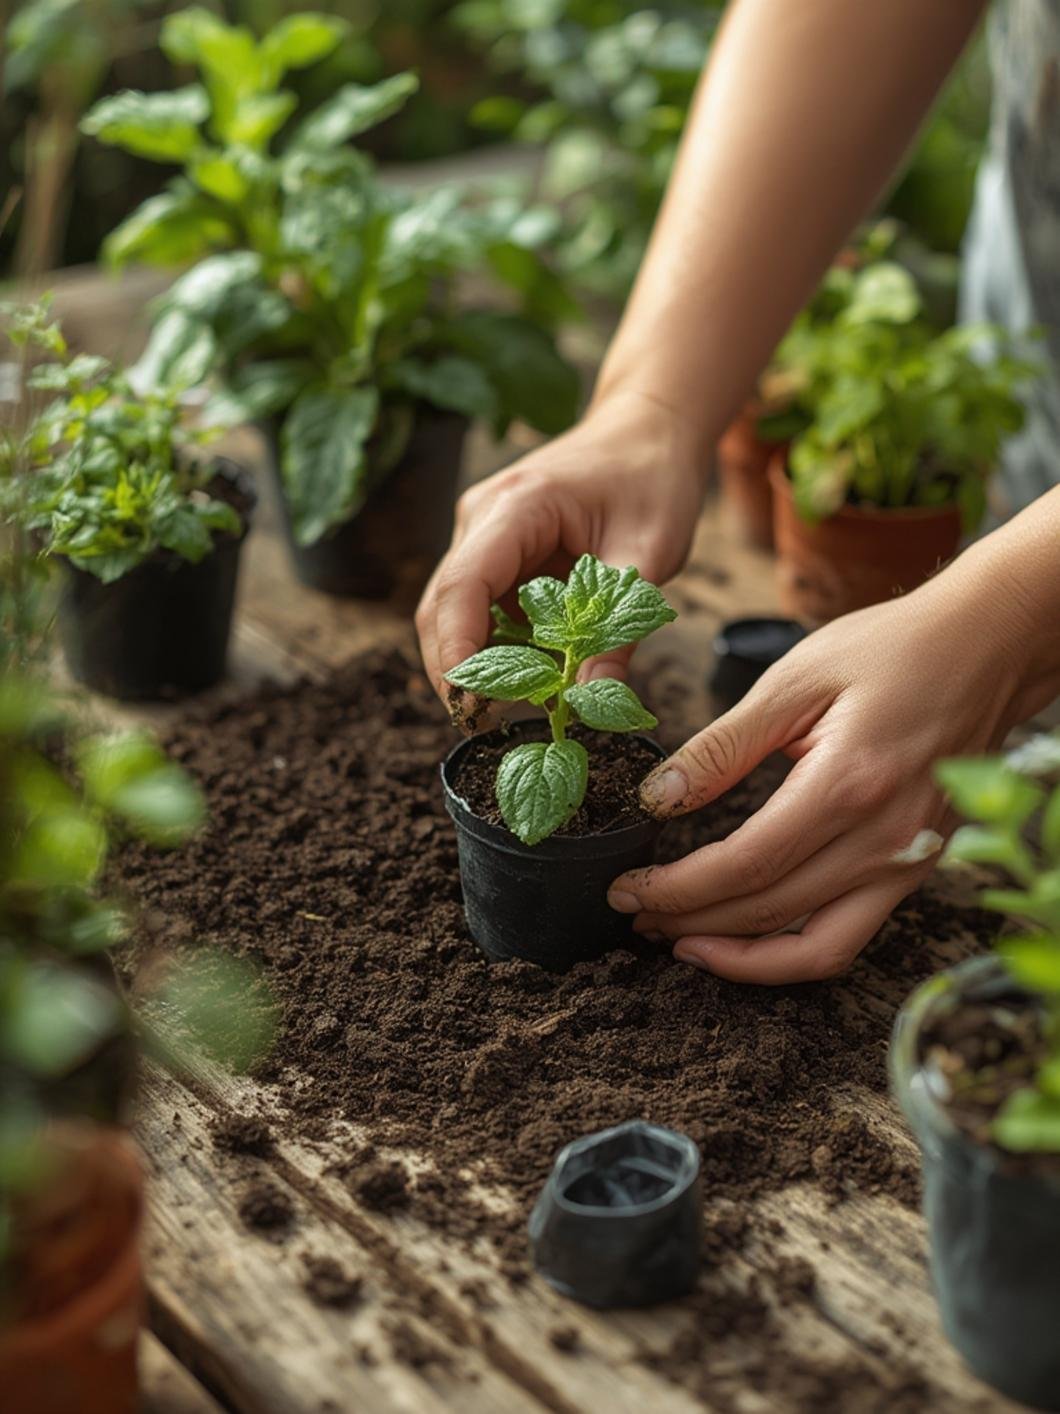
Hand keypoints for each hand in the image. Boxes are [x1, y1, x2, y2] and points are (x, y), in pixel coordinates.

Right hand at [416, 392, 705, 697]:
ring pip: (456, 614)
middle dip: (458, 671)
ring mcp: (483, 536)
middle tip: (488, 725)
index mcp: (515, 506)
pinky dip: (501, 648)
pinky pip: (484, 610)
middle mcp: (482, 519)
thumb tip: (589, 702)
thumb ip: (618, 630)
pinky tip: (535, 675)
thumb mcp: (650, 554)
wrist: (650, 429)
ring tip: (522, 706)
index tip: (470, 705)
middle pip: (442, 607)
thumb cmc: (653, 477)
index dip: (456, 651)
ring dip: (480, 664)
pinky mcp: (497, 554)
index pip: (461, 586)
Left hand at [608, 576, 1038, 984]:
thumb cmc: (891, 650)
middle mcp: (884, 838)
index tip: (626, 889)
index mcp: (848, 784)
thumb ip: (722, 746)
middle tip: (633, 912)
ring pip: (814, 949)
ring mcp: (907, 862)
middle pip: (769, 911)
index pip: (745, 867)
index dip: (677, 889)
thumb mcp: (793, 680)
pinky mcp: (915, 869)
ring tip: (679, 940)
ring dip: (738, 956)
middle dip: (688, 921)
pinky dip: (791, 953)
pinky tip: (744, 940)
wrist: (987, 646)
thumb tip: (658, 798)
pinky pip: (849, 938)